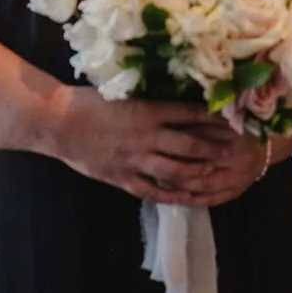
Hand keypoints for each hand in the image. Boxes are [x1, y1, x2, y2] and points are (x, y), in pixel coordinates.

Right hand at [51, 88, 266, 207]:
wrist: (58, 122)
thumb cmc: (89, 102)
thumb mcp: (123, 95)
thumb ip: (150, 104)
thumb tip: (178, 104)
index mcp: (147, 111)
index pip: (189, 114)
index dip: (213, 118)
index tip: (232, 119)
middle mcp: (146, 136)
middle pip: (189, 145)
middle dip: (214, 149)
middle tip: (234, 151)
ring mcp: (134, 160)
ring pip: (175, 171)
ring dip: (198, 173)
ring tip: (214, 173)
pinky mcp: (122, 178)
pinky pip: (152, 191)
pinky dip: (171, 195)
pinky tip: (185, 197)